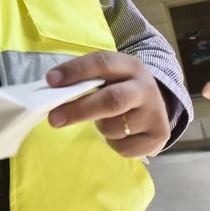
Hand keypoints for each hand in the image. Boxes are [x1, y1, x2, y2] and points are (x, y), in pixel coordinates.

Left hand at [45, 51, 170, 157]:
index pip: (102, 63)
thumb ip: (86, 80)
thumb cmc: (121, 89)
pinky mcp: (158, 137)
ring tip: (104, 120)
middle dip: (79, 110)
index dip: (76, 71)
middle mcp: (146, 88)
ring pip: (113, 127)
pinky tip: (120, 133)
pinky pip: (122, 147)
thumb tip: (52, 91)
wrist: (157, 107)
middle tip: (54, 118)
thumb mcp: (110, 76)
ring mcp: (155, 114)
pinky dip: (113, 143)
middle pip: (111, 100)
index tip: (51, 80)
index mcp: (130, 66)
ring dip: (100, 127)